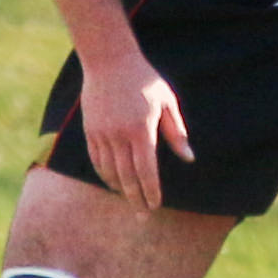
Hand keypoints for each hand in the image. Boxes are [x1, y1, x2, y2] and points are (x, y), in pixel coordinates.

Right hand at [78, 47, 190, 210]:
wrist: (109, 61)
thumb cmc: (144, 80)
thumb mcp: (167, 102)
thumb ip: (176, 132)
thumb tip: (188, 157)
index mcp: (141, 130)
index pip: (147, 170)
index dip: (151, 191)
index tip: (156, 205)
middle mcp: (119, 136)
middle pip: (127, 176)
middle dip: (136, 198)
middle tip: (143, 216)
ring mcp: (101, 134)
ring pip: (110, 171)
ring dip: (120, 189)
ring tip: (130, 201)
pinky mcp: (89, 131)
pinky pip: (96, 160)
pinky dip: (105, 174)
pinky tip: (113, 182)